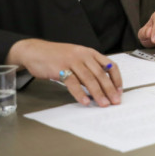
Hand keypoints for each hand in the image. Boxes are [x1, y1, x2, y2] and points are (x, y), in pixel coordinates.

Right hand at [6, 38, 121, 106]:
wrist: (35, 51)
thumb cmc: (57, 56)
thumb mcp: (77, 57)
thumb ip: (89, 68)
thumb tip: (101, 86)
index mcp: (90, 53)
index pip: (110, 65)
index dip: (117, 79)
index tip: (119, 91)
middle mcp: (83, 55)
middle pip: (101, 74)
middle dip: (110, 89)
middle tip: (115, 101)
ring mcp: (72, 61)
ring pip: (89, 79)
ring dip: (98, 93)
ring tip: (103, 104)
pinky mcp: (60, 68)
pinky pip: (73, 83)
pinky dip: (80, 93)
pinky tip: (85, 101)